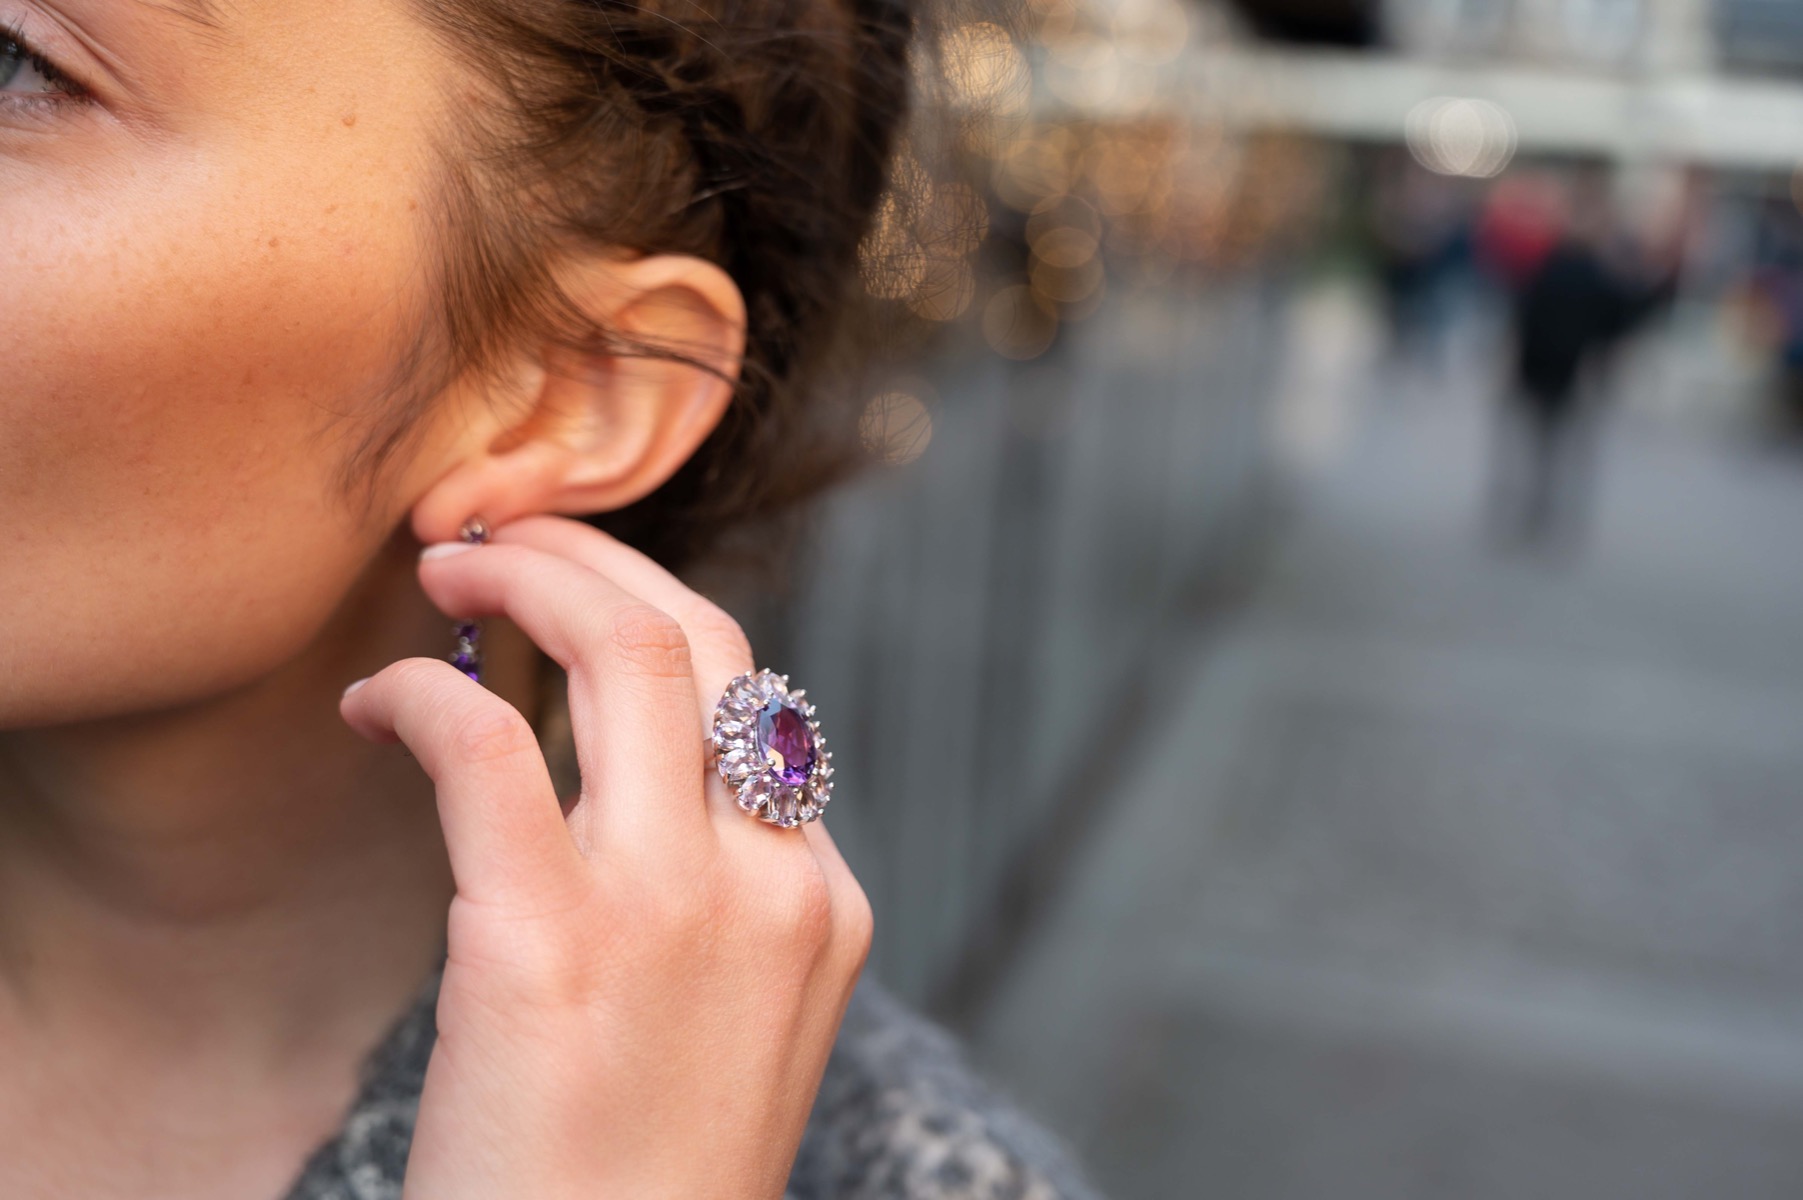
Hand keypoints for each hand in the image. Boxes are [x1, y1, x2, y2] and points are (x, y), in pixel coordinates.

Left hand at [339, 514, 872, 1198]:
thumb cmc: (642, 1187)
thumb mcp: (729, 1032)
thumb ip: (712, 906)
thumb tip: (602, 794)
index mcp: (821, 904)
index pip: (754, 708)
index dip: (649, 630)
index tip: (568, 610)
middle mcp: (776, 882)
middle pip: (709, 638)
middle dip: (600, 557)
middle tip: (504, 537)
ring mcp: (680, 905)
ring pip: (630, 646)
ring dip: (529, 573)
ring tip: (449, 567)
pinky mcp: (554, 941)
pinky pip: (485, 743)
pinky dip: (420, 691)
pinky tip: (373, 704)